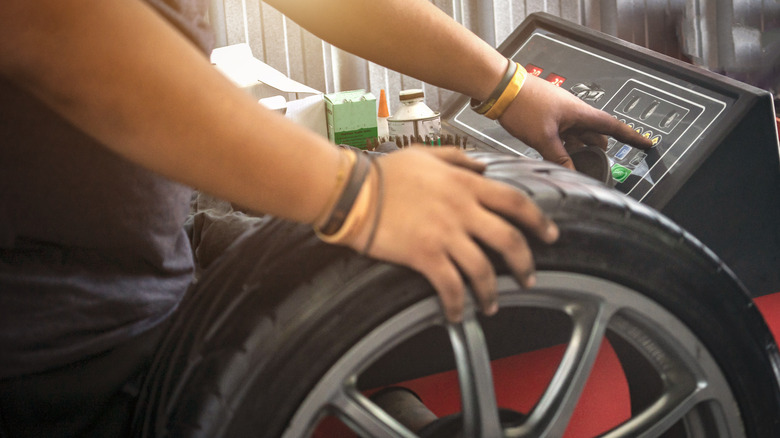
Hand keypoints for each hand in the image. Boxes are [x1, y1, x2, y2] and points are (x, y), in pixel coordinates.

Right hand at [347, 147, 558, 322]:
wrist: (353, 193)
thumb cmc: (384, 174)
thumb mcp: (425, 154)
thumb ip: (458, 158)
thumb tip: (482, 166)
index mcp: (465, 184)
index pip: (515, 201)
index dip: (538, 220)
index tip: (550, 234)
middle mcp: (462, 209)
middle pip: (509, 239)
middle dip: (525, 263)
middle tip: (529, 277)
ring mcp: (445, 233)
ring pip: (484, 269)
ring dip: (492, 292)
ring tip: (492, 305)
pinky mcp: (425, 255)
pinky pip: (451, 286)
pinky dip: (457, 304)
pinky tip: (457, 314)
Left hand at [499, 74, 653, 169]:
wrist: (500, 88)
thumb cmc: (523, 105)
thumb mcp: (543, 137)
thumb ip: (559, 157)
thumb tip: (572, 174)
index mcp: (580, 113)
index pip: (613, 126)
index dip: (631, 136)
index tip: (647, 143)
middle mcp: (573, 113)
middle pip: (594, 134)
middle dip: (598, 151)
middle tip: (599, 168)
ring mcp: (560, 115)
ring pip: (577, 136)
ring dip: (578, 151)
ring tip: (576, 168)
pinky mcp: (546, 117)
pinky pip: (562, 135)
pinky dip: (563, 147)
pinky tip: (556, 158)